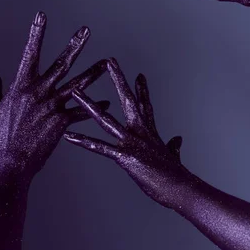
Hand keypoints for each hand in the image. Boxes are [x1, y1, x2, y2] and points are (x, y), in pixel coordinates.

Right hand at [0, 12, 108, 181]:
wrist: (11, 163)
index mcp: (21, 86)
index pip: (30, 53)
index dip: (37, 33)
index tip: (42, 15)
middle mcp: (39, 92)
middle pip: (61, 64)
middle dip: (75, 45)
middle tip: (86, 31)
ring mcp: (52, 106)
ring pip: (78, 85)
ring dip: (94, 72)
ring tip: (107, 63)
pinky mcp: (62, 122)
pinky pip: (82, 112)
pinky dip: (94, 107)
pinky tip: (106, 103)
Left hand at [64, 58, 188, 208]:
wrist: (181, 188)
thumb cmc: (177, 176)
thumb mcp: (173, 156)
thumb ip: (173, 146)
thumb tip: (177, 140)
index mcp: (149, 132)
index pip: (145, 105)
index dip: (141, 90)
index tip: (139, 75)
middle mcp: (139, 131)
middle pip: (127, 100)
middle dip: (118, 79)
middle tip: (110, 61)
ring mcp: (131, 142)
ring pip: (105, 119)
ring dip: (88, 105)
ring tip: (75, 91)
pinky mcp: (125, 156)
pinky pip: (99, 147)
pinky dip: (83, 141)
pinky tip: (68, 136)